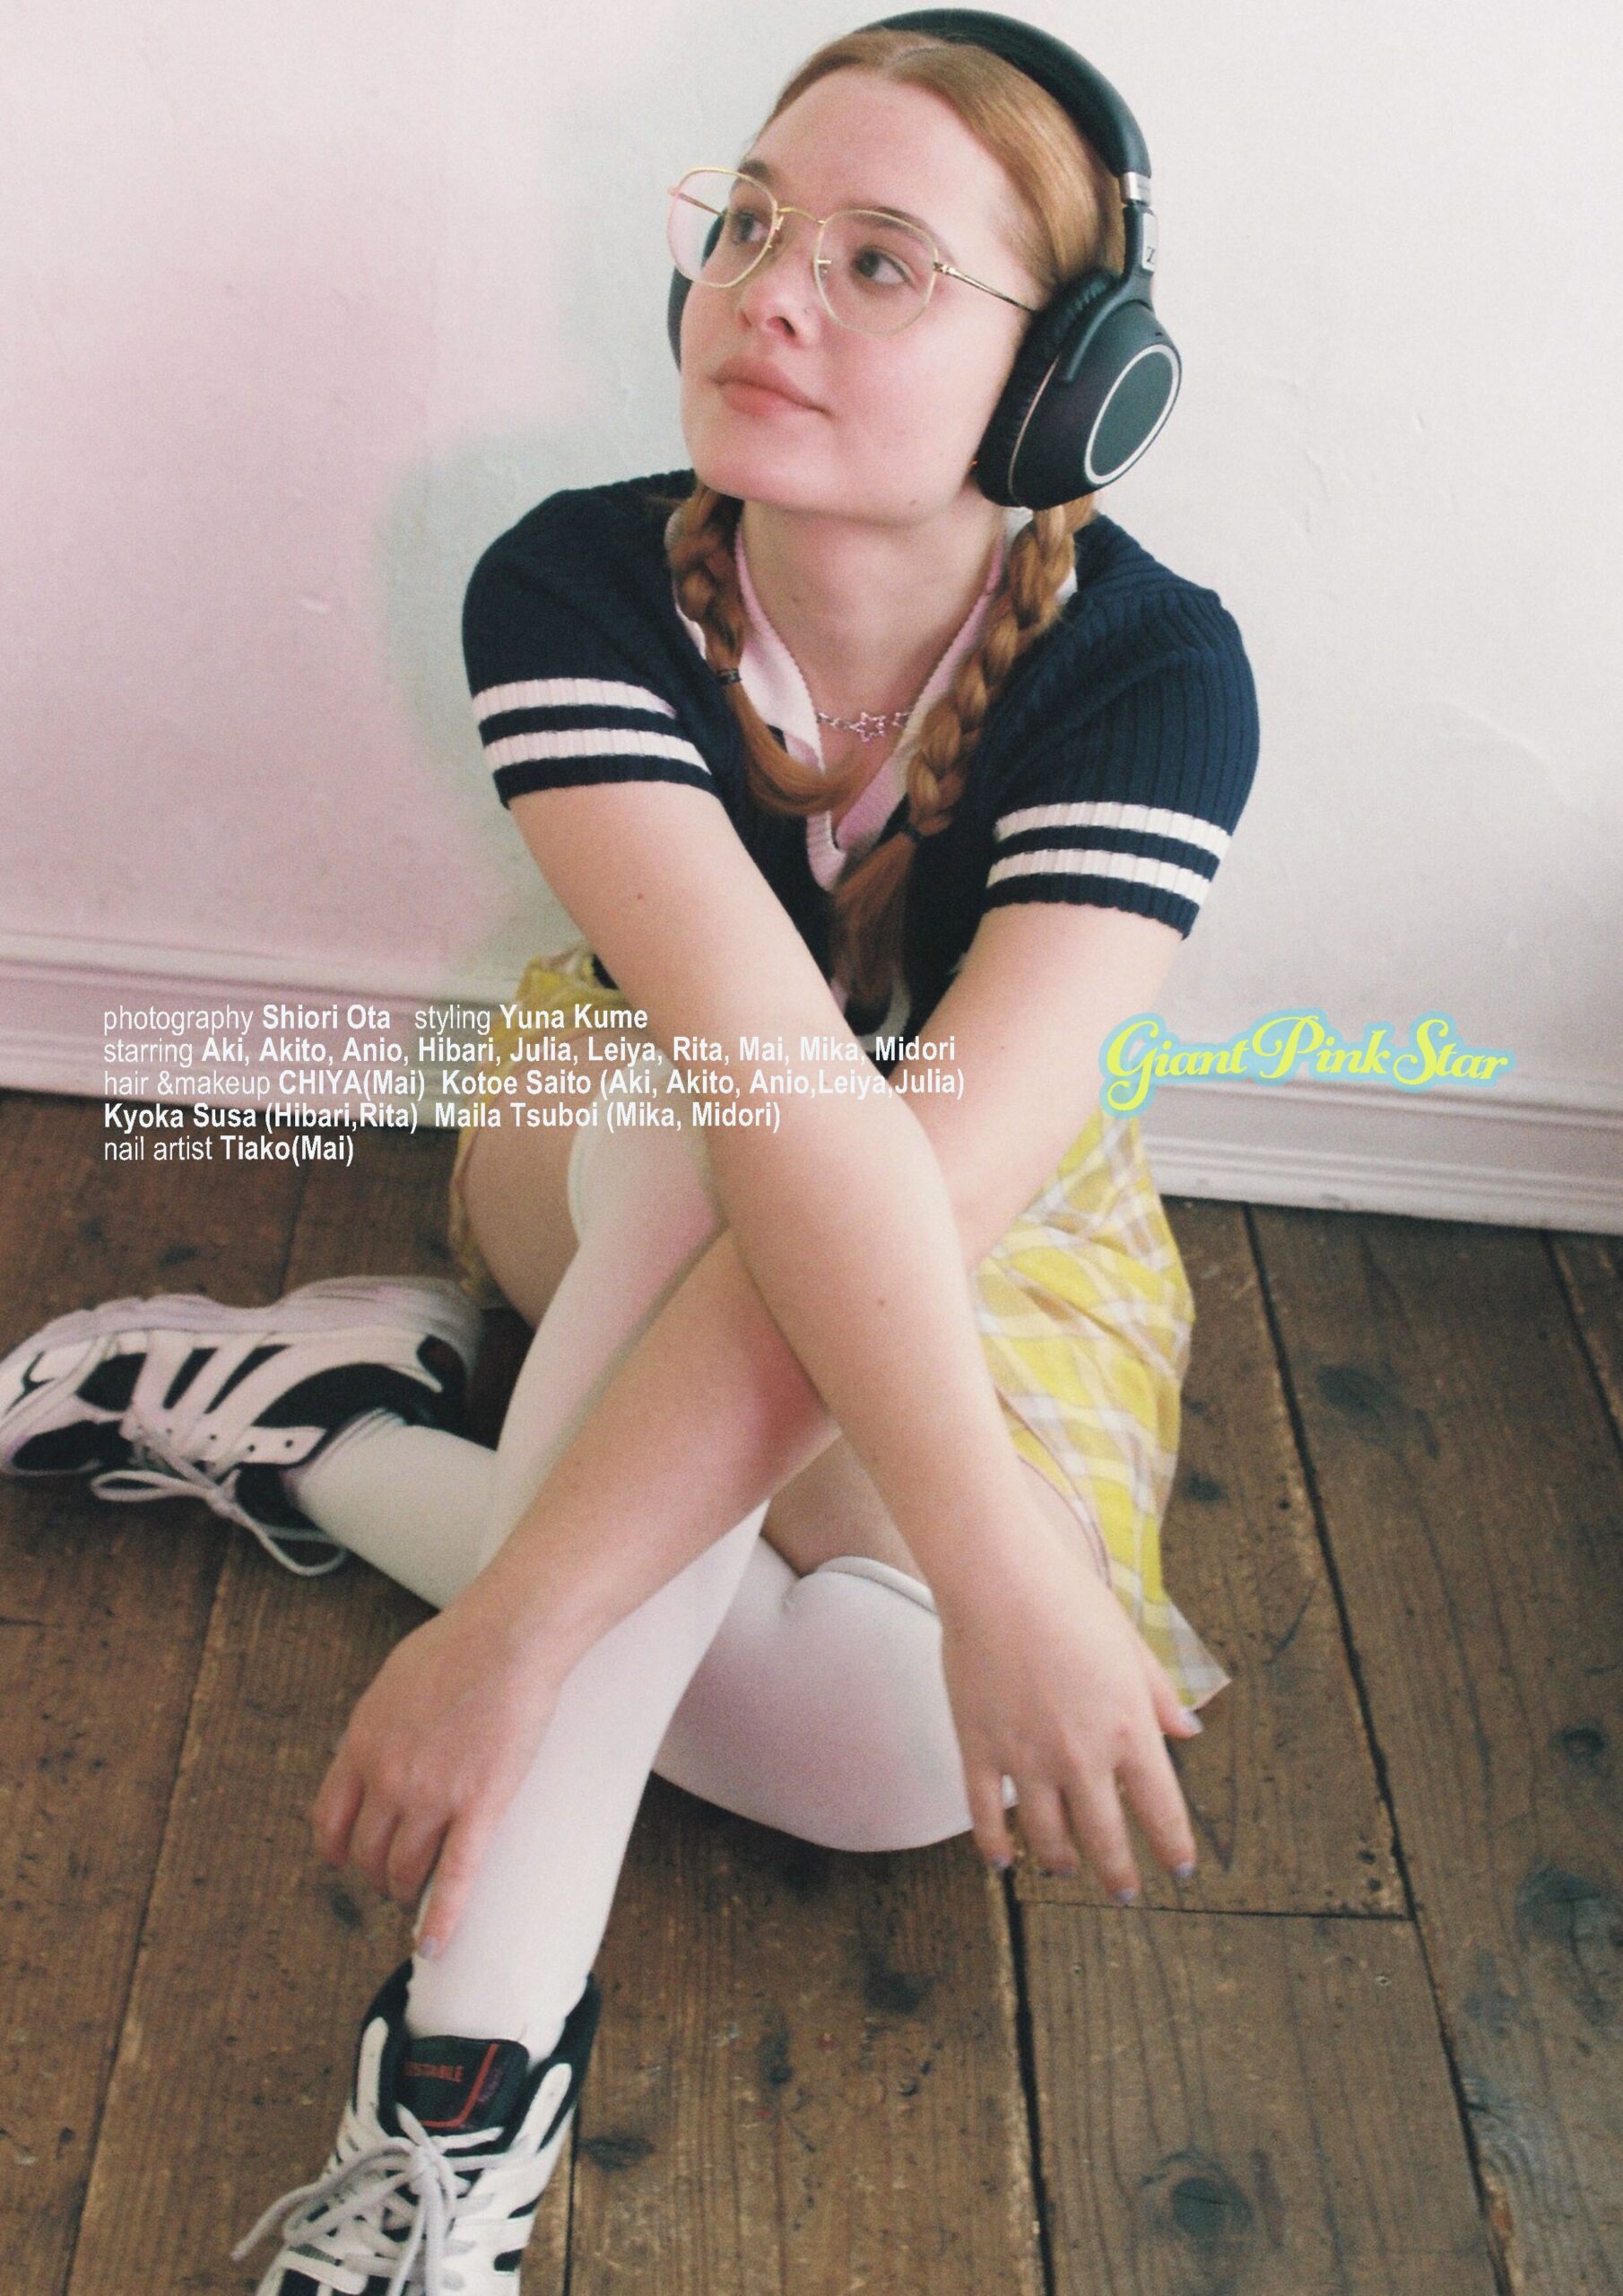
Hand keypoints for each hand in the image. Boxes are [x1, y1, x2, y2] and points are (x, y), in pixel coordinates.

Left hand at [310, 1587, 567, 1956]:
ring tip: (419, 1899)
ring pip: (406, 1872)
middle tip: (396, 1879)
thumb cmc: (459, 1644)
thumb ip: (376, 1726)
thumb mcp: (392, 1682)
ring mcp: (432, 1796)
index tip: (348, 1861)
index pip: (331, 1822)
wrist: (509, 1634)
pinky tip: (433, 1946)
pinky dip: (442, 1918)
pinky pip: (456, 1877)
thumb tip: (369, 1752)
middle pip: (367, 1855)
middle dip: (378, 1876)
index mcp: (361, 1745)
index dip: (338, 1852)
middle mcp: (387, 1778)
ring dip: (408, 1894)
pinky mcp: (480, 1805)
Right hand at [936, 1508, 1202, 1897]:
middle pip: (1105, 1838)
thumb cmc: (1069, 1600)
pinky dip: (994, 1845)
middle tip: (1124, 1893)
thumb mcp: (1131, 1646)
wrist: (1000, 1578)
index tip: (1180, 1869)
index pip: (1161, 1811)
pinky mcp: (979, 1749)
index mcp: (1128, 1729)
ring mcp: (1026, 1757)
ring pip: (1047, 1836)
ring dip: (1060, 1860)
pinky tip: (1003, 1860)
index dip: (1173, 1849)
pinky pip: (985, 1815)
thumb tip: (1188, 1732)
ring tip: (1064, 1868)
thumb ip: (1159, 1695)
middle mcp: (1081, 1755)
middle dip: (1119, 1873)